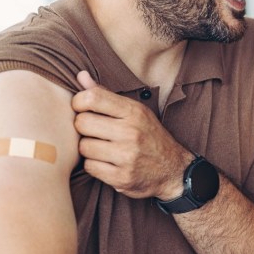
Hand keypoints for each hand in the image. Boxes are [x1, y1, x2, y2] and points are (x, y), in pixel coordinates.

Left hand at [71, 70, 188, 199]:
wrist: (174, 170)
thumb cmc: (149, 136)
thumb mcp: (135, 112)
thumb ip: (106, 95)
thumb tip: (80, 76)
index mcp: (134, 112)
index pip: (92, 98)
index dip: (79, 103)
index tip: (84, 109)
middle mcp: (131, 132)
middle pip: (81, 123)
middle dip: (83, 128)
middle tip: (94, 132)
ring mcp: (127, 156)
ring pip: (83, 147)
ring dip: (89, 149)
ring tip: (103, 148)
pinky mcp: (122, 177)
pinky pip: (90, 167)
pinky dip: (95, 166)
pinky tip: (107, 162)